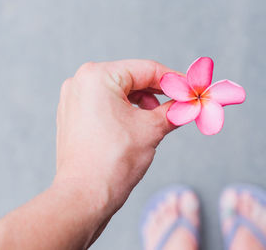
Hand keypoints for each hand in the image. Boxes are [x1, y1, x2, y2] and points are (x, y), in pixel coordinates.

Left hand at [54, 60, 176, 212]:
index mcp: (97, 76)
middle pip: (132, 79)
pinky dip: (126, 111)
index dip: (174, 80)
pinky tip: (139, 124)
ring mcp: (74, 99)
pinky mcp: (74, 115)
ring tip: (159, 118)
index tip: (191, 89)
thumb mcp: (151, 130)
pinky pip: (106, 104)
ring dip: (143, 102)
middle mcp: (81, 81)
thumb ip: (174, 110)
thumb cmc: (112, 162)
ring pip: (119, 92)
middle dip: (159, 92)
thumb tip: (190, 104)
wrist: (84, 197)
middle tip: (181, 103)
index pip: (146, 69)